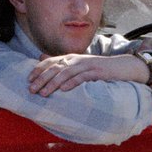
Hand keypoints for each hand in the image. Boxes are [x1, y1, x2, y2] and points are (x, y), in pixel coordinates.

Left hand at [28, 52, 147, 95]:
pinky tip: (64, 90)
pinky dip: (72, 83)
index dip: (38, 70)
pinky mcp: (97, 72)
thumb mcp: (81, 66)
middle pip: (55, 68)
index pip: (50, 61)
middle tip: (31, 90)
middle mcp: (77, 59)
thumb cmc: (101, 69)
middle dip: (41, 79)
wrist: (123, 66)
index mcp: (72, 58)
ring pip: (66, 72)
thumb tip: (43, 60)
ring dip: (53, 83)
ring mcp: (87, 65)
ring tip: (43, 93)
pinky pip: (82, 77)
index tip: (28, 80)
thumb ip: (64, 65)